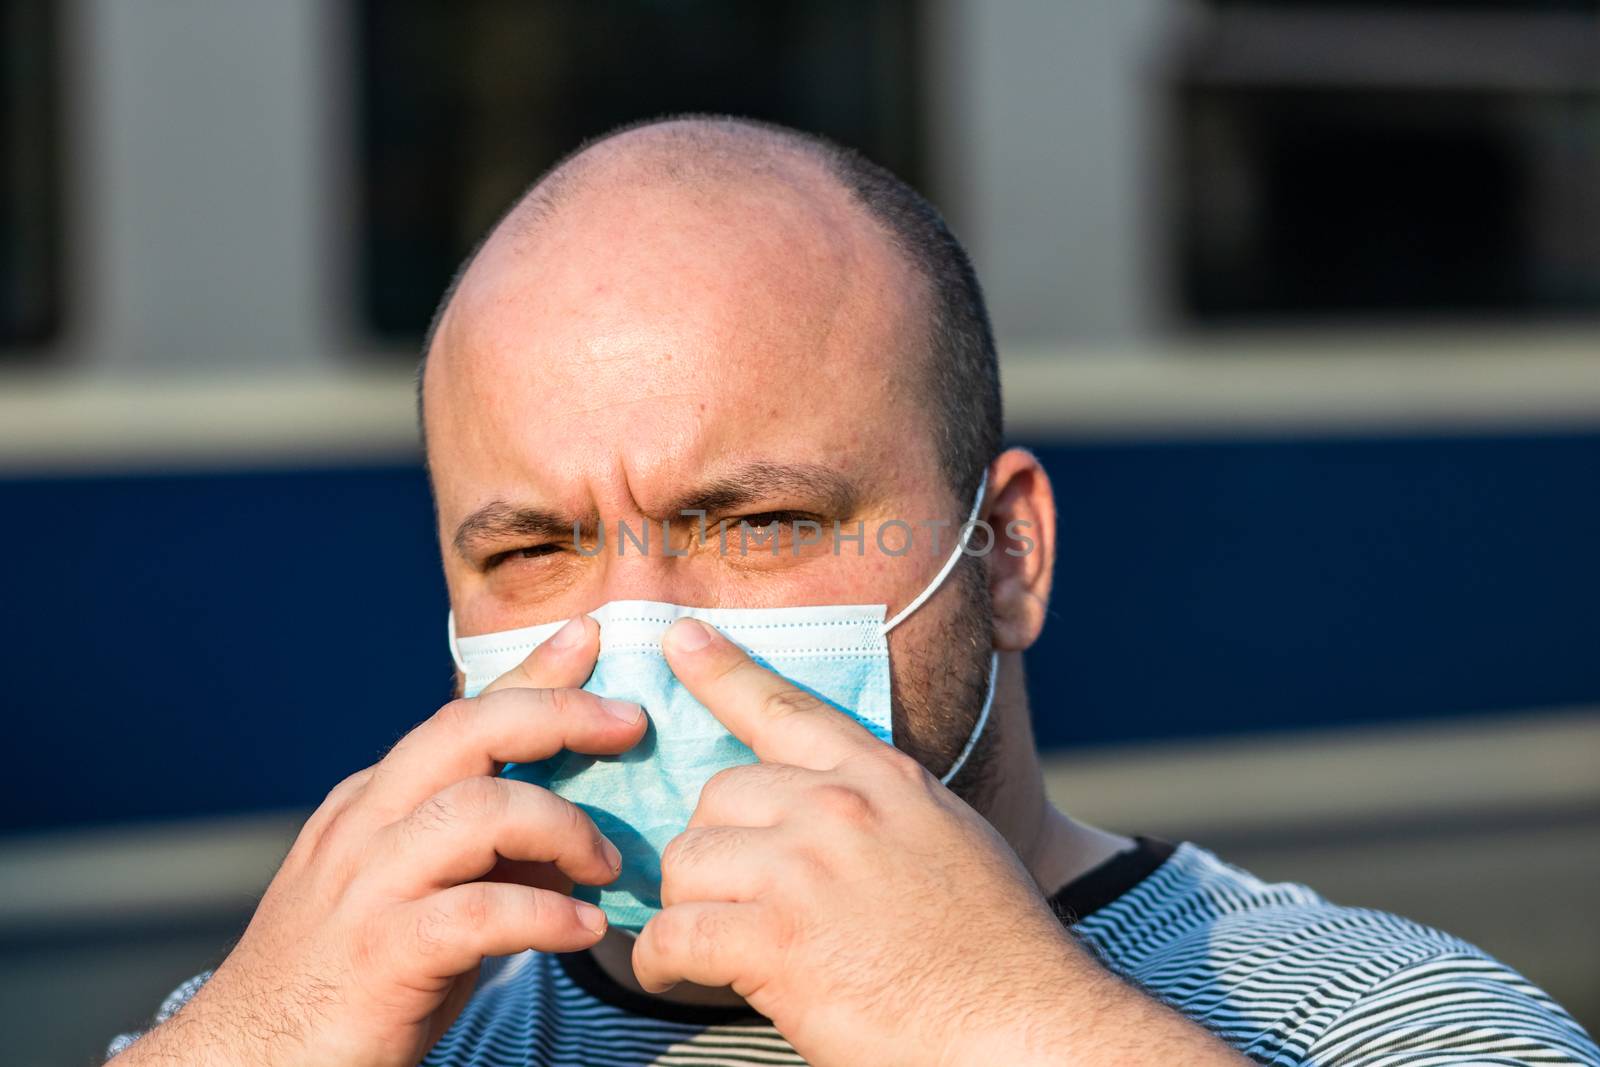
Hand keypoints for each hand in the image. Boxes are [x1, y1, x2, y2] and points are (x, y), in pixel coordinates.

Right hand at [112, 616, 647, 1066]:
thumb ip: (486, 858)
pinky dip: (543, 915)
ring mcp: (366, 887)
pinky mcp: (379, 954)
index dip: (531, 674)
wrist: (248, 1065)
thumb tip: (574, 840)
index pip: (460, 716)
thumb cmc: (353, 983)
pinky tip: (584, 929)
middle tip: (627, 726)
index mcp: (373, 803)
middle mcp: (364, 827)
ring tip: (607, 867)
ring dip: (561, 828)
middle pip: (465, 733)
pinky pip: (476, 913)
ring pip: (475, 811)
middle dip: (555, 714)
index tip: (590, 638)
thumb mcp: (420, 898)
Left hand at [630, 618, 1090, 1065]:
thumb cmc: (997, 950)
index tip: (679, 639)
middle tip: (730, 895)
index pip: (784, 708)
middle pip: (718, 795)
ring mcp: (803, 870)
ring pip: (687, 862)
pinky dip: (662, 960)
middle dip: (714, 847)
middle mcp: (838, 809)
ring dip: (688, 906)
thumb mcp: (951, 840)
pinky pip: (675, 933)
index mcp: (884, 778)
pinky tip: (673, 974)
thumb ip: (885, 809)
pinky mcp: (775, 941)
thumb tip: (833, 808)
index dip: (722, 671)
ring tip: (711, 942)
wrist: (1023, 1027)